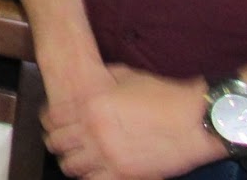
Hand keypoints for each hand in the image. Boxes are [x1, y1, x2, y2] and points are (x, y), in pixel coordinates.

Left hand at [43, 66, 220, 179]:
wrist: (196, 120)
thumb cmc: (165, 96)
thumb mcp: (127, 77)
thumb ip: (102, 79)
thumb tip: (91, 80)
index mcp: (91, 105)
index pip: (53, 118)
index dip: (50, 122)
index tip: (54, 124)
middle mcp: (94, 131)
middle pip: (57, 144)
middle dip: (58, 143)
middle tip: (64, 144)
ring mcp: (109, 155)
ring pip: (71, 167)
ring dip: (72, 163)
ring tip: (79, 159)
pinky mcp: (125, 175)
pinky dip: (91, 177)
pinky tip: (97, 171)